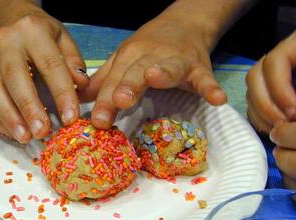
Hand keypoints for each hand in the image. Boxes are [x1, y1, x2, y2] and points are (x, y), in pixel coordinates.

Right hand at [0, 9, 88, 142]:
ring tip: (25, 138)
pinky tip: (14, 133)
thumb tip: (80, 85)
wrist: (13, 21)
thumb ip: (73, 62)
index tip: (70, 118)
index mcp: (32, 31)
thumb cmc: (44, 36)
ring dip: (10, 118)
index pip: (50, 65)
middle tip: (42, 132)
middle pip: (15, 78)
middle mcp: (5, 42)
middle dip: (29, 108)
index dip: (61, 94)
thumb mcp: (64, 40)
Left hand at [81, 15, 227, 128]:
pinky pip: (205, 78)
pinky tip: (217, 99)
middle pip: (136, 73)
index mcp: (128, 58)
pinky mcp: (199, 67)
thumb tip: (77, 100)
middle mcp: (149, 57)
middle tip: (120, 101)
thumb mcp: (123, 61)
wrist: (186, 23)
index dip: (104, 100)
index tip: (96, 121)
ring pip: (168, 67)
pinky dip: (211, 87)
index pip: (113, 81)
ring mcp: (175, 61)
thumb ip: (104, 82)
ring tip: (156, 79)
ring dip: (162, 74)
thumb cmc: (149, 48)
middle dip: (127, 86)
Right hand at [246, 25, 295, 134]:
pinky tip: (278, 130)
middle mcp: (283, 56)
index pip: (275, 61)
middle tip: (283, 124)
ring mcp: (274, 74)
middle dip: (265, 104)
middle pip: (255, 76)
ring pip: (252, 92)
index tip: (294, 112)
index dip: (278, 88)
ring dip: (263, 114)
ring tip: (283, 129)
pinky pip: (255, 106)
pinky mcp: (272, 92)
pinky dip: (263, 120)